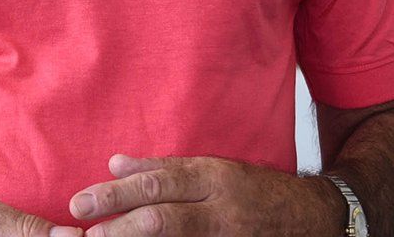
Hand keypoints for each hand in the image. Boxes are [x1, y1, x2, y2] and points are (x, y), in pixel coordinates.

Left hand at [69, 154, 340, 235]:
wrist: (313, 219)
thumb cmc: (254, 190)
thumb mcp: (213, 168)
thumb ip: (163, 167)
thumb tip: (114, 163)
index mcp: (213, 178)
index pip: (158, 183)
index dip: (116, 194)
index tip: (81, 203)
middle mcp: (221, 210)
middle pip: (162, 219)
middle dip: (119, 228)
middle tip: (86, 235)